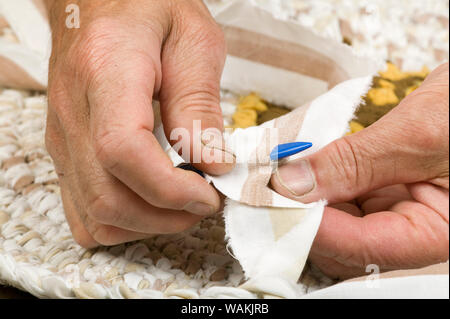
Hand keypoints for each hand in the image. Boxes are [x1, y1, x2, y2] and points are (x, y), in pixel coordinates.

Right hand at [44, 0, 233, 247]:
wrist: (96, 2)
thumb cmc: (147, 10)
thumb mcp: (192, 40)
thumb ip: (199, 104)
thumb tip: (213, 164)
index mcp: (106, 72)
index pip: (122, 150)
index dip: (169, 187)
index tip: (209, 192)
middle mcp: (73, 112)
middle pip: (107, 197)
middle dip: (167, 216)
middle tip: (206, 201)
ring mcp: (63, 137)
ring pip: (94, 216)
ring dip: (148, 224)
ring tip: (183, 203)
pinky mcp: (65, 152)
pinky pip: (84, 214)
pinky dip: (122, 223)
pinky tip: (150, 203)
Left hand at [271, 63, 448, 279]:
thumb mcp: (417, 135)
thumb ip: (354, 163)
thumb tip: (292, 184)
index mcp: (438, 233)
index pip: (364, 246)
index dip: (314, 227)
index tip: (274, 201)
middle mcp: (413, 228)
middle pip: (345, 241)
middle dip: (304, 215)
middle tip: (267, 187)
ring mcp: (396, 207)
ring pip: (337, 219)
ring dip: (306, 199)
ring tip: (277, 175)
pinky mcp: (382, 186)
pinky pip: (341, 194)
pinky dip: (317, 181)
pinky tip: (298, 166)